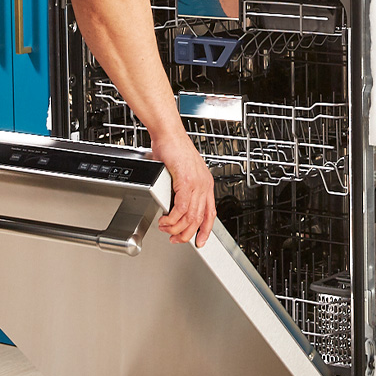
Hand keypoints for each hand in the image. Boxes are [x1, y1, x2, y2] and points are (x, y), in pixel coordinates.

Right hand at [150, 130, 215, 246]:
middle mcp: (204, 185)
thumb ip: (182, 188)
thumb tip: (173, 204)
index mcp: (206, 184)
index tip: (199, 241)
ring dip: (176, 228)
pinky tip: (165, 220)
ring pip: (191, 216)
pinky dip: (172, 218)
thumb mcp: (182, 172)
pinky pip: (181, 208)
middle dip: (187, 234)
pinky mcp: (186, 181)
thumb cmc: (173, 149)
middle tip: (175, 239)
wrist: (169, 134)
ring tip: (166, 229)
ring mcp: (196, 183)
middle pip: (199, 219)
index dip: (205, 230)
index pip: (210, 213)